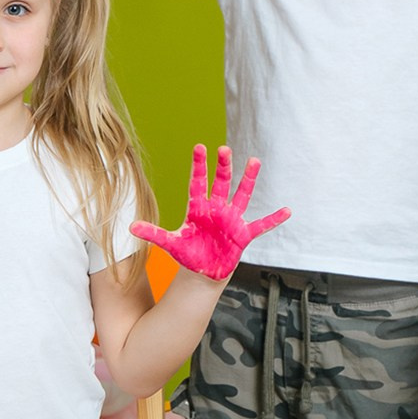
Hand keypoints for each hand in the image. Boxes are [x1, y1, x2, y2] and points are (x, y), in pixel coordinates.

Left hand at [130, 145, 289, 280]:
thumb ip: (153, 233)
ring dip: (248, 180)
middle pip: (221, 183)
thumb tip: (131, 226)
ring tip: (254, 161)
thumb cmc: (188, 254)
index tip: (199, 147)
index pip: (198, 183)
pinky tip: (287, 211)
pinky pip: (260, 226)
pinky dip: (273, 220)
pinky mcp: (243, 235)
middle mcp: (216, 209)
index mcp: (198, 208)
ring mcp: (232, 220)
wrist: (203, 272)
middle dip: (222, 167)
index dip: (199, 166)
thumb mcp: (170, 244)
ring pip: (242, 195)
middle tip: (224, 149)